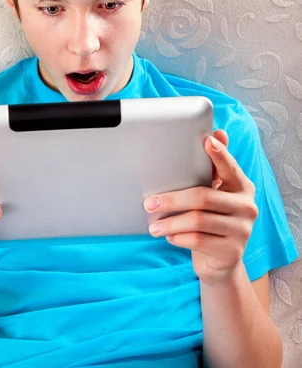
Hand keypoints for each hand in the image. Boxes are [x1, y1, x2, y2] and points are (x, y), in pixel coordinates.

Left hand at [143, 130, 258, 284]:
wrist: (220, 262)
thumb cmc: (212, 220)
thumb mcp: (213, 194)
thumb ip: (213, 168)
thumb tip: (218, 133)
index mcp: (242, 186)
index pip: (229, 168)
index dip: (220, 154)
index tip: (207, 141)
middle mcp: (247, 206)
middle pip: (204, 197)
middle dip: (172, 199)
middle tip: (149, 203)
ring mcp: (242, 230)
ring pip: (198, 221)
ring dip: (170, 223)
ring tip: (153, 226)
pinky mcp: (232, 252)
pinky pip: (198, 240)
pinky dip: (179, 237)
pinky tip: (169, 237)